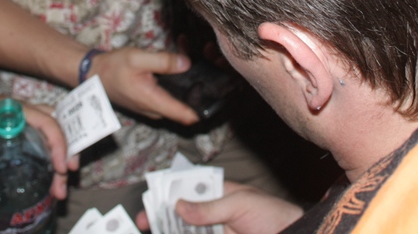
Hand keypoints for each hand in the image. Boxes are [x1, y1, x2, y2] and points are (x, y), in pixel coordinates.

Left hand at [0, 91, 76, 197]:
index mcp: (16, 110)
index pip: (47, 122)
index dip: (58, 143)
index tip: (60, 167)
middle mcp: (28, 113)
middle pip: (58, 130)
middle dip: (66, 156)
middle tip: (63, 184)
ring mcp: (28, 121)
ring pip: (55, 136)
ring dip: (62, 159)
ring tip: (59, 188)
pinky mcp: (25, 131)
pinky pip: (47, 140)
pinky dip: (53, 158)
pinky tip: (51, 178)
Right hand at [89, 47, 198, 124]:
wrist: (93, 75)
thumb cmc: (113, 67)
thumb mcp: (138, 59)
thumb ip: (163, 61)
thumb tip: (188, 64)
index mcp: (154, 102)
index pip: (186, 115)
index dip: (204, 107)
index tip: (218, 93)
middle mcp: (156, 110)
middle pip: (186, 106)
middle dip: (198, 86)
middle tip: (206, 61)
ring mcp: (153, 108)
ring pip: (179, 99)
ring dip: (188, 81)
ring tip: (193, 55)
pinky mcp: (151, 102)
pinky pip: (170, 96)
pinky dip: (177, 81)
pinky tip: (179, 62)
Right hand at [141, 182, 303, 233]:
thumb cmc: (272, 214)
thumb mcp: (240, 204)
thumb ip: (210, 207)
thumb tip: (179, 205)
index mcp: (217, 193)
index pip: (187, 187)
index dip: (168, 191)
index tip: (151, 197)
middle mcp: (211, 212)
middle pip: (180, 212)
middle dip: (162, 215)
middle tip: (145, 220)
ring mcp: (213, 230)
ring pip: (184, 230)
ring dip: (170, 228)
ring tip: (156, 228)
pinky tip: (170, 233)